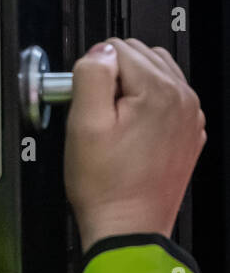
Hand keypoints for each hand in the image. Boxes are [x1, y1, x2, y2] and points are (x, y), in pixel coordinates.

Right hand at [64, 38, 205, 251]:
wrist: (128, 225)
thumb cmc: (106, 184)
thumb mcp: (84, 124)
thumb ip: (91, 76)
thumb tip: (98, 53)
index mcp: (159, 92)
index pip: (116, 47)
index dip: (92, 69)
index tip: (85, 98)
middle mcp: (182, 99)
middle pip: (139, 54)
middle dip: (112, 74)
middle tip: (95, 109)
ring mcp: (189, 117)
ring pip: (156, 72)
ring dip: (130, 85)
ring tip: (111, 118)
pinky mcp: (188, 133)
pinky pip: (167, 98)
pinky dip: (146, 103)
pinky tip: (128, 129)